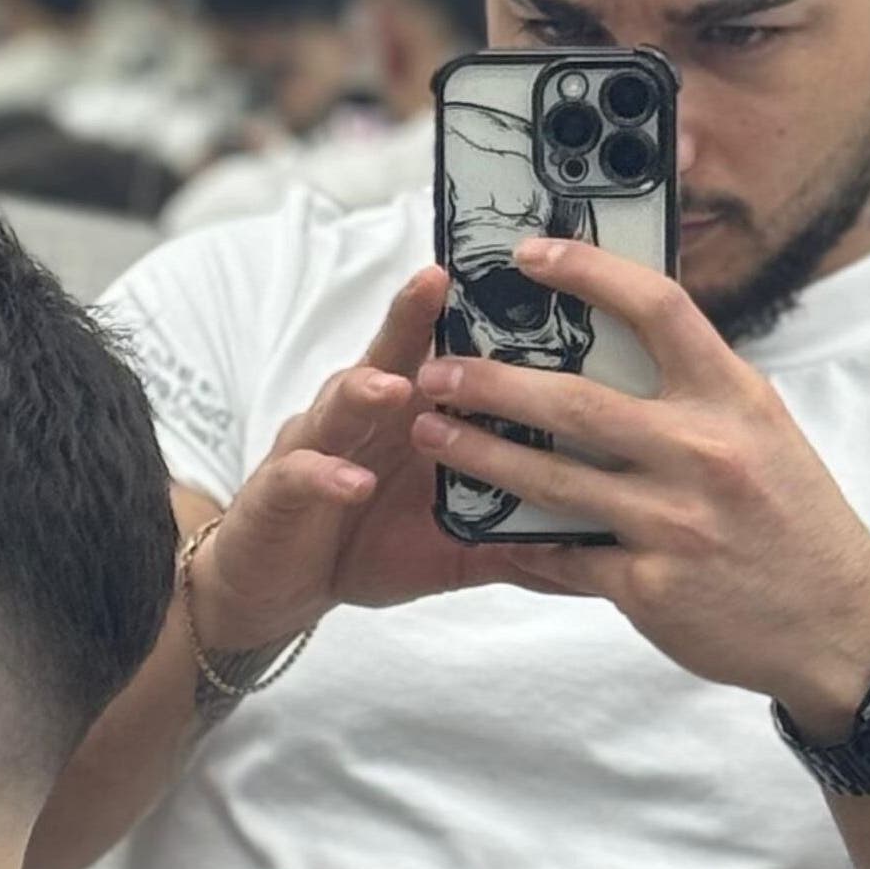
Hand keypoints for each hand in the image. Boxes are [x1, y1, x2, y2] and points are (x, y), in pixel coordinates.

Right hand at [192, 265, 556, 649]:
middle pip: (388, 355)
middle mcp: (361, 418)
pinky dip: (328, 476)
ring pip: (338, 404)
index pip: (441, 356)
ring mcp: (317, 447)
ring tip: (394, 387)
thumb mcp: (449, 545)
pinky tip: (352, 481)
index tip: (515, 280)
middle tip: (438, 281)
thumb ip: (510, 535)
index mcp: (408, 419)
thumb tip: (590, 544)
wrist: (279, 588)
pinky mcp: (280, 491)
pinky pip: (303, 475)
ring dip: (365, 390)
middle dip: (411, 317)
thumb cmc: (364, 548)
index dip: (469, 319)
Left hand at [406, 237, 869, 736]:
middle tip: (436, 370)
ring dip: (478, 455)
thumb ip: (694, 394)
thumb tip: (615, 348)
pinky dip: (518, 540)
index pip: (658, 308)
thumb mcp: (761, 434)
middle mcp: (704, 452)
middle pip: (576, 401)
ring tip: (428, 434)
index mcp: (733, 398)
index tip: (529, 255)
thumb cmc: (793, 521)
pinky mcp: (649, 585)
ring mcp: (674, 521)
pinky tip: (477, 525)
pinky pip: (563, 556)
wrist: (838, 627)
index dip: (589, 272)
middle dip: (492, 382)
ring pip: (551, 479)